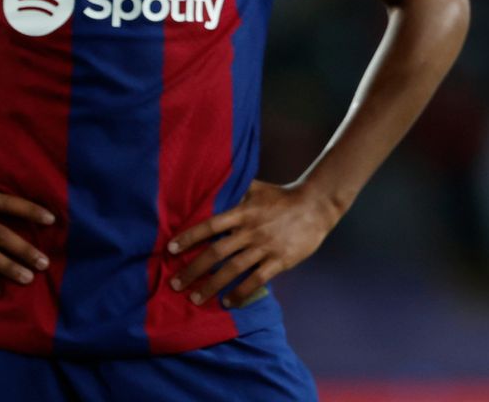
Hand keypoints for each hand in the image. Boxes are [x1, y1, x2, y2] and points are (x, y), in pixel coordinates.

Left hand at [167, 180, 340, 307]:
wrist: (317, 205)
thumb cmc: (284, 197)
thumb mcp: (258, 189)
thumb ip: (235, 191)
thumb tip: (211, 186)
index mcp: (244, 212)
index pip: (211, 225)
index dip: (190, 237)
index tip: (170, 250)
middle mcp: (252, 230)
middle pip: (216, 252)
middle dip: (193, 270)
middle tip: (175, 284)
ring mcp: (266, 246)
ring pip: (233, 269)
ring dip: (211, 286)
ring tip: (195, 298)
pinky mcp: (280, 260)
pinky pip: (256, 280)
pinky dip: (240, 292)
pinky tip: (227, 302)